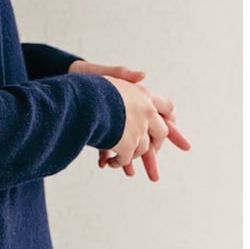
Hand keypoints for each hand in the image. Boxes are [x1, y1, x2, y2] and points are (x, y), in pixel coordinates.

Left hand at [68, 60, 190, 180]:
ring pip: (128, 143)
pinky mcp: (100, 125)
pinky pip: (108, 143)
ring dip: (129, 159)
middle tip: (154, 177)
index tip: (184, 146)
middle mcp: (129, 111)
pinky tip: (105, 164)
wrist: (66, 77)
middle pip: (147, 136)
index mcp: (136, 97)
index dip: (172, 130)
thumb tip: (142, 75)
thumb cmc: (86, 73)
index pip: (161, 114)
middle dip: (151, 155)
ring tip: (129, 174)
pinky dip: (108, 154)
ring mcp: (116, 120)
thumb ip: (123, 73)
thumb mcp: (104, 72)